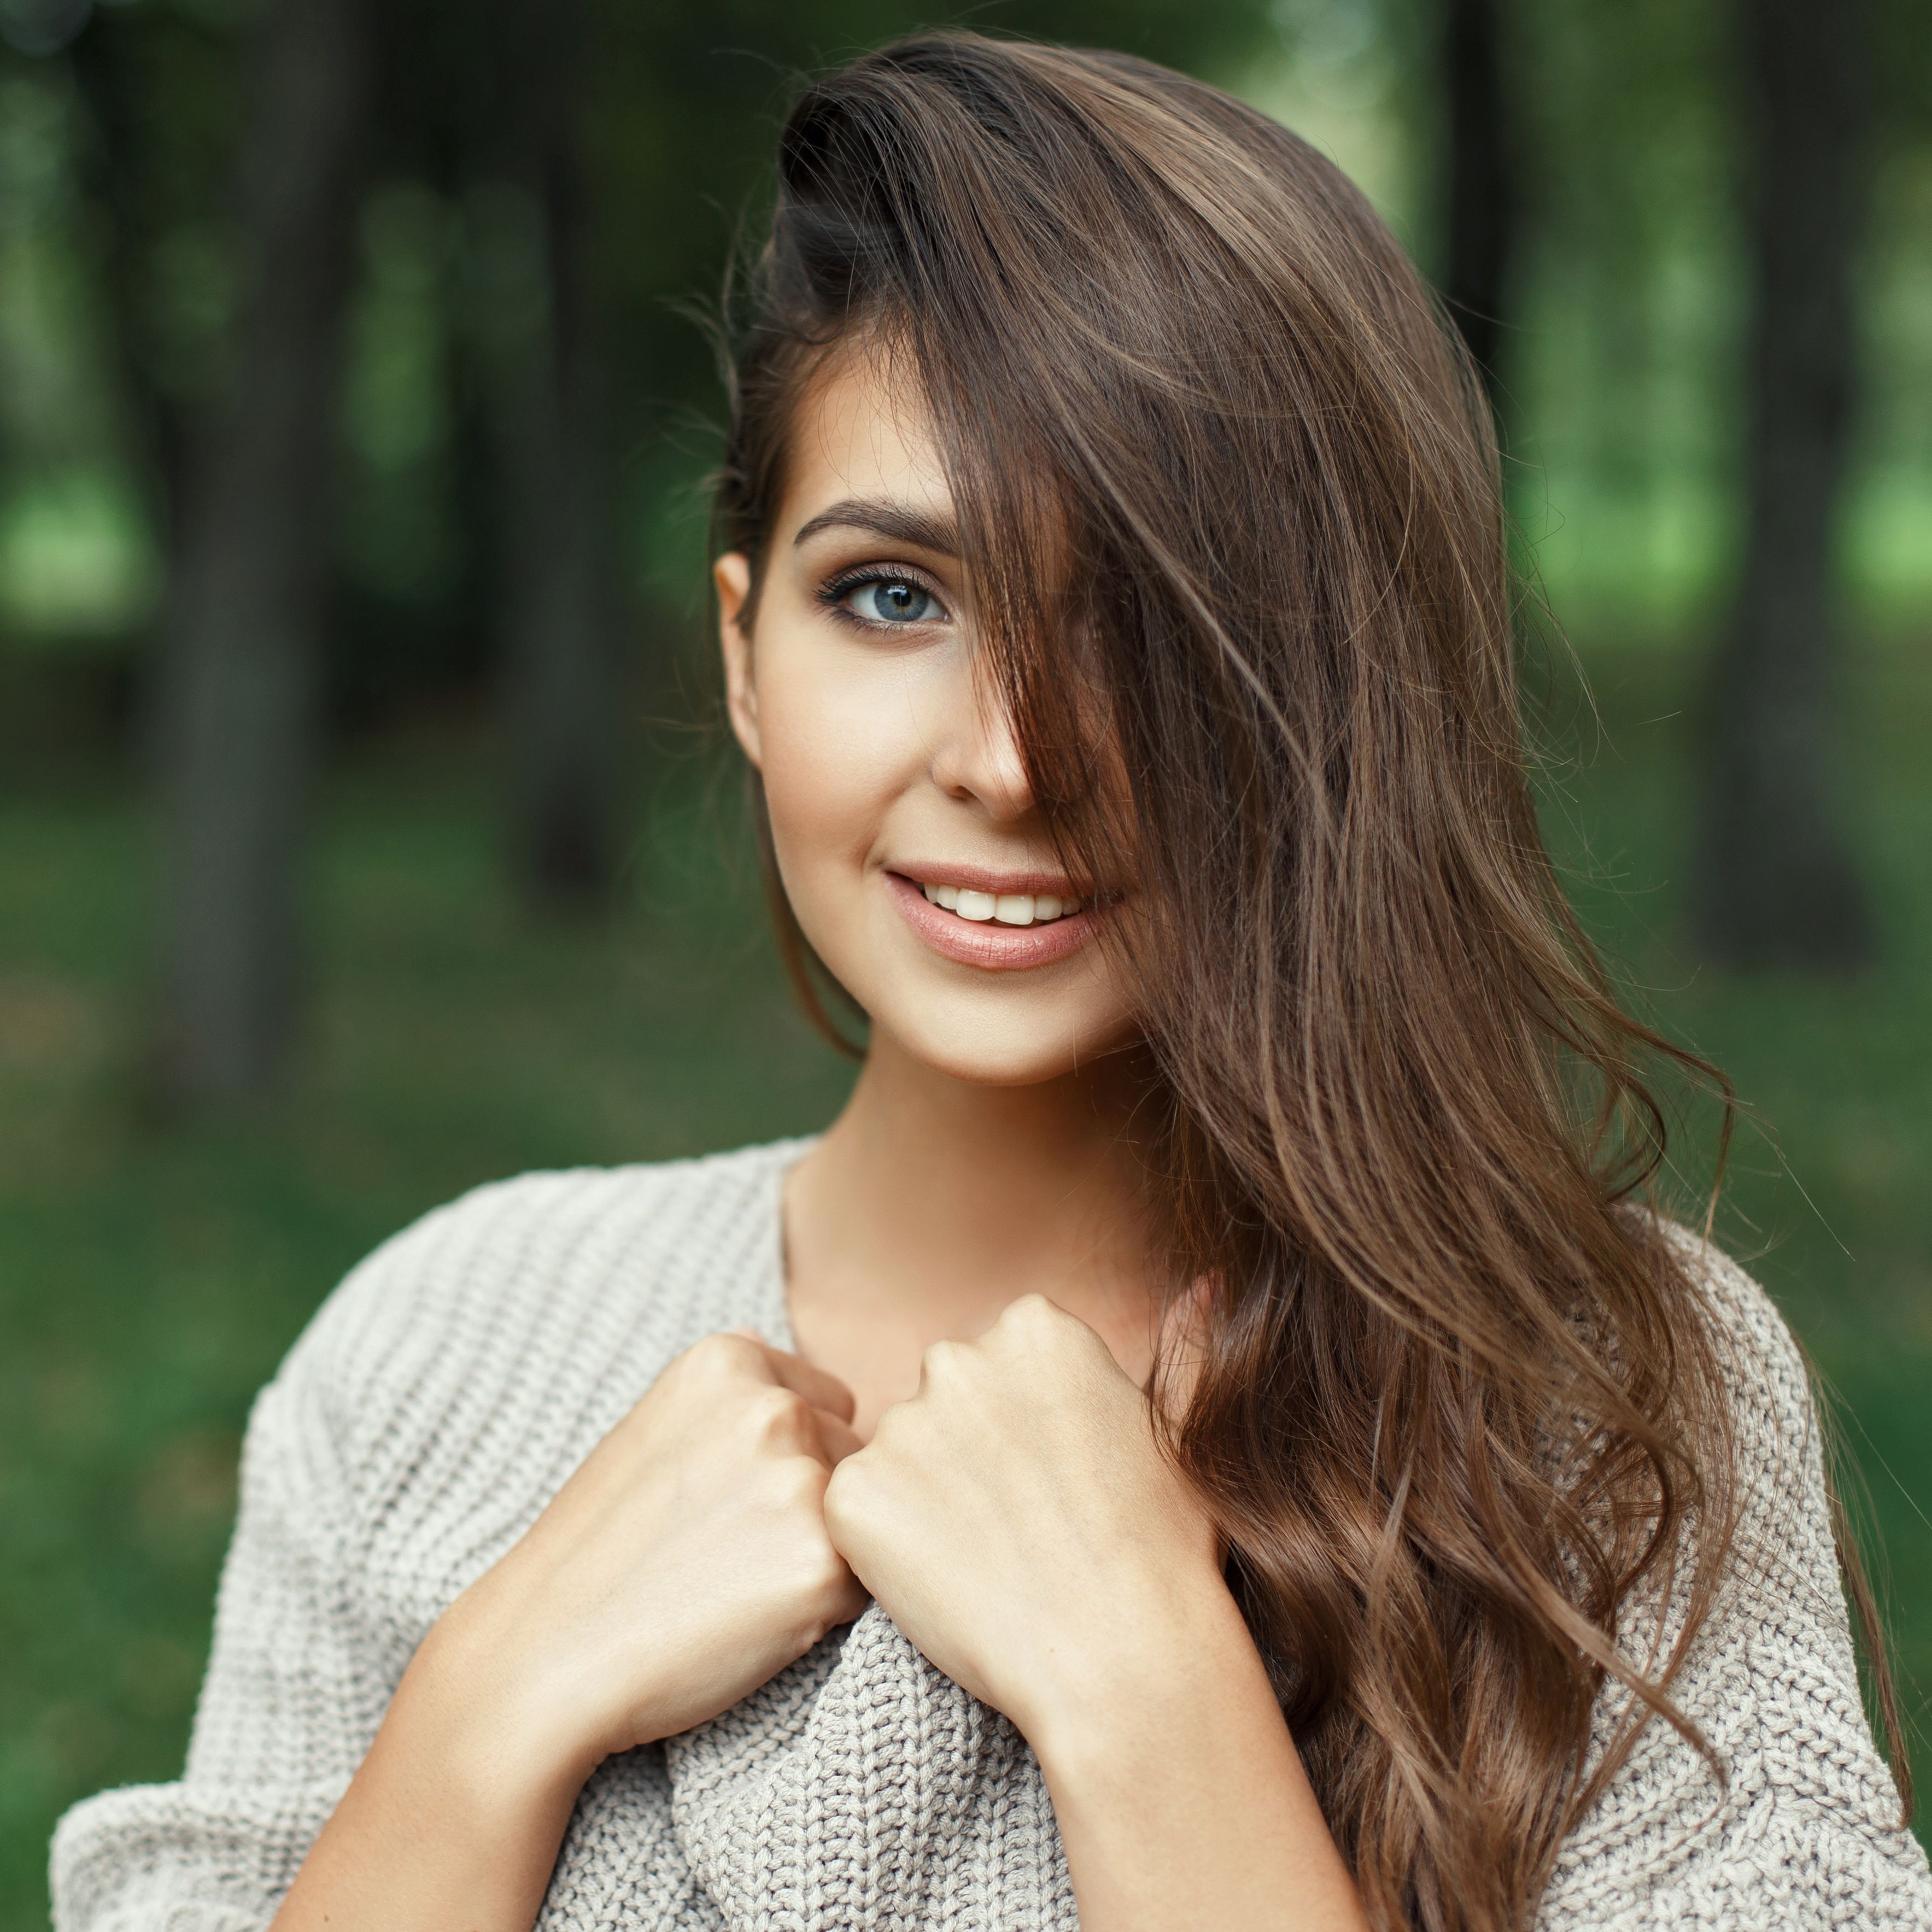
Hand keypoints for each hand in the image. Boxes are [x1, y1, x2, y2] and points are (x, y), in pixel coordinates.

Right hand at [418, 1330, 869, 1784]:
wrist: (542, 1655)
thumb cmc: (596, 1552)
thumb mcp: (651, 1426)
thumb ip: (730, 1390)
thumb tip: (786, 1350)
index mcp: (730, 1358)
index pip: (829, 1403)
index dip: (789, 1463)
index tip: (727, 1503)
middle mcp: (774, 1404)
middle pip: (854, 1456)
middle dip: (815, 1502)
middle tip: (728, 1554)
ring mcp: (801, 1481)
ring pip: (864, 1520)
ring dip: (825, 1552)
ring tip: (739, 1586)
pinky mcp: (822, 1564)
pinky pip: (867, 1587)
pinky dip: (827, 1612)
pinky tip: (755, 1623)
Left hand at [821, 1294, 1223, 1748]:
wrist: (1121, 1654)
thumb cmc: (1167, 1550)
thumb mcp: (1188, 1428)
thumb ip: (1184, 1344)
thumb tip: (1206, 1281)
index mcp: (1035, 1328)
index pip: (1003, 1360)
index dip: (1028, 1431)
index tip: (1059, 1482)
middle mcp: (957, 1358)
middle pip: (946, 1402)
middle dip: (971, 1456)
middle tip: (1023, 1530)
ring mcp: (900, 1426)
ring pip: (901, 1459)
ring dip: (928, 1504)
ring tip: (992, 1566)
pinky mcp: (854, 1495)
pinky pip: (856, 1514)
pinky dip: (886, 1552)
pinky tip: (948, 1585)